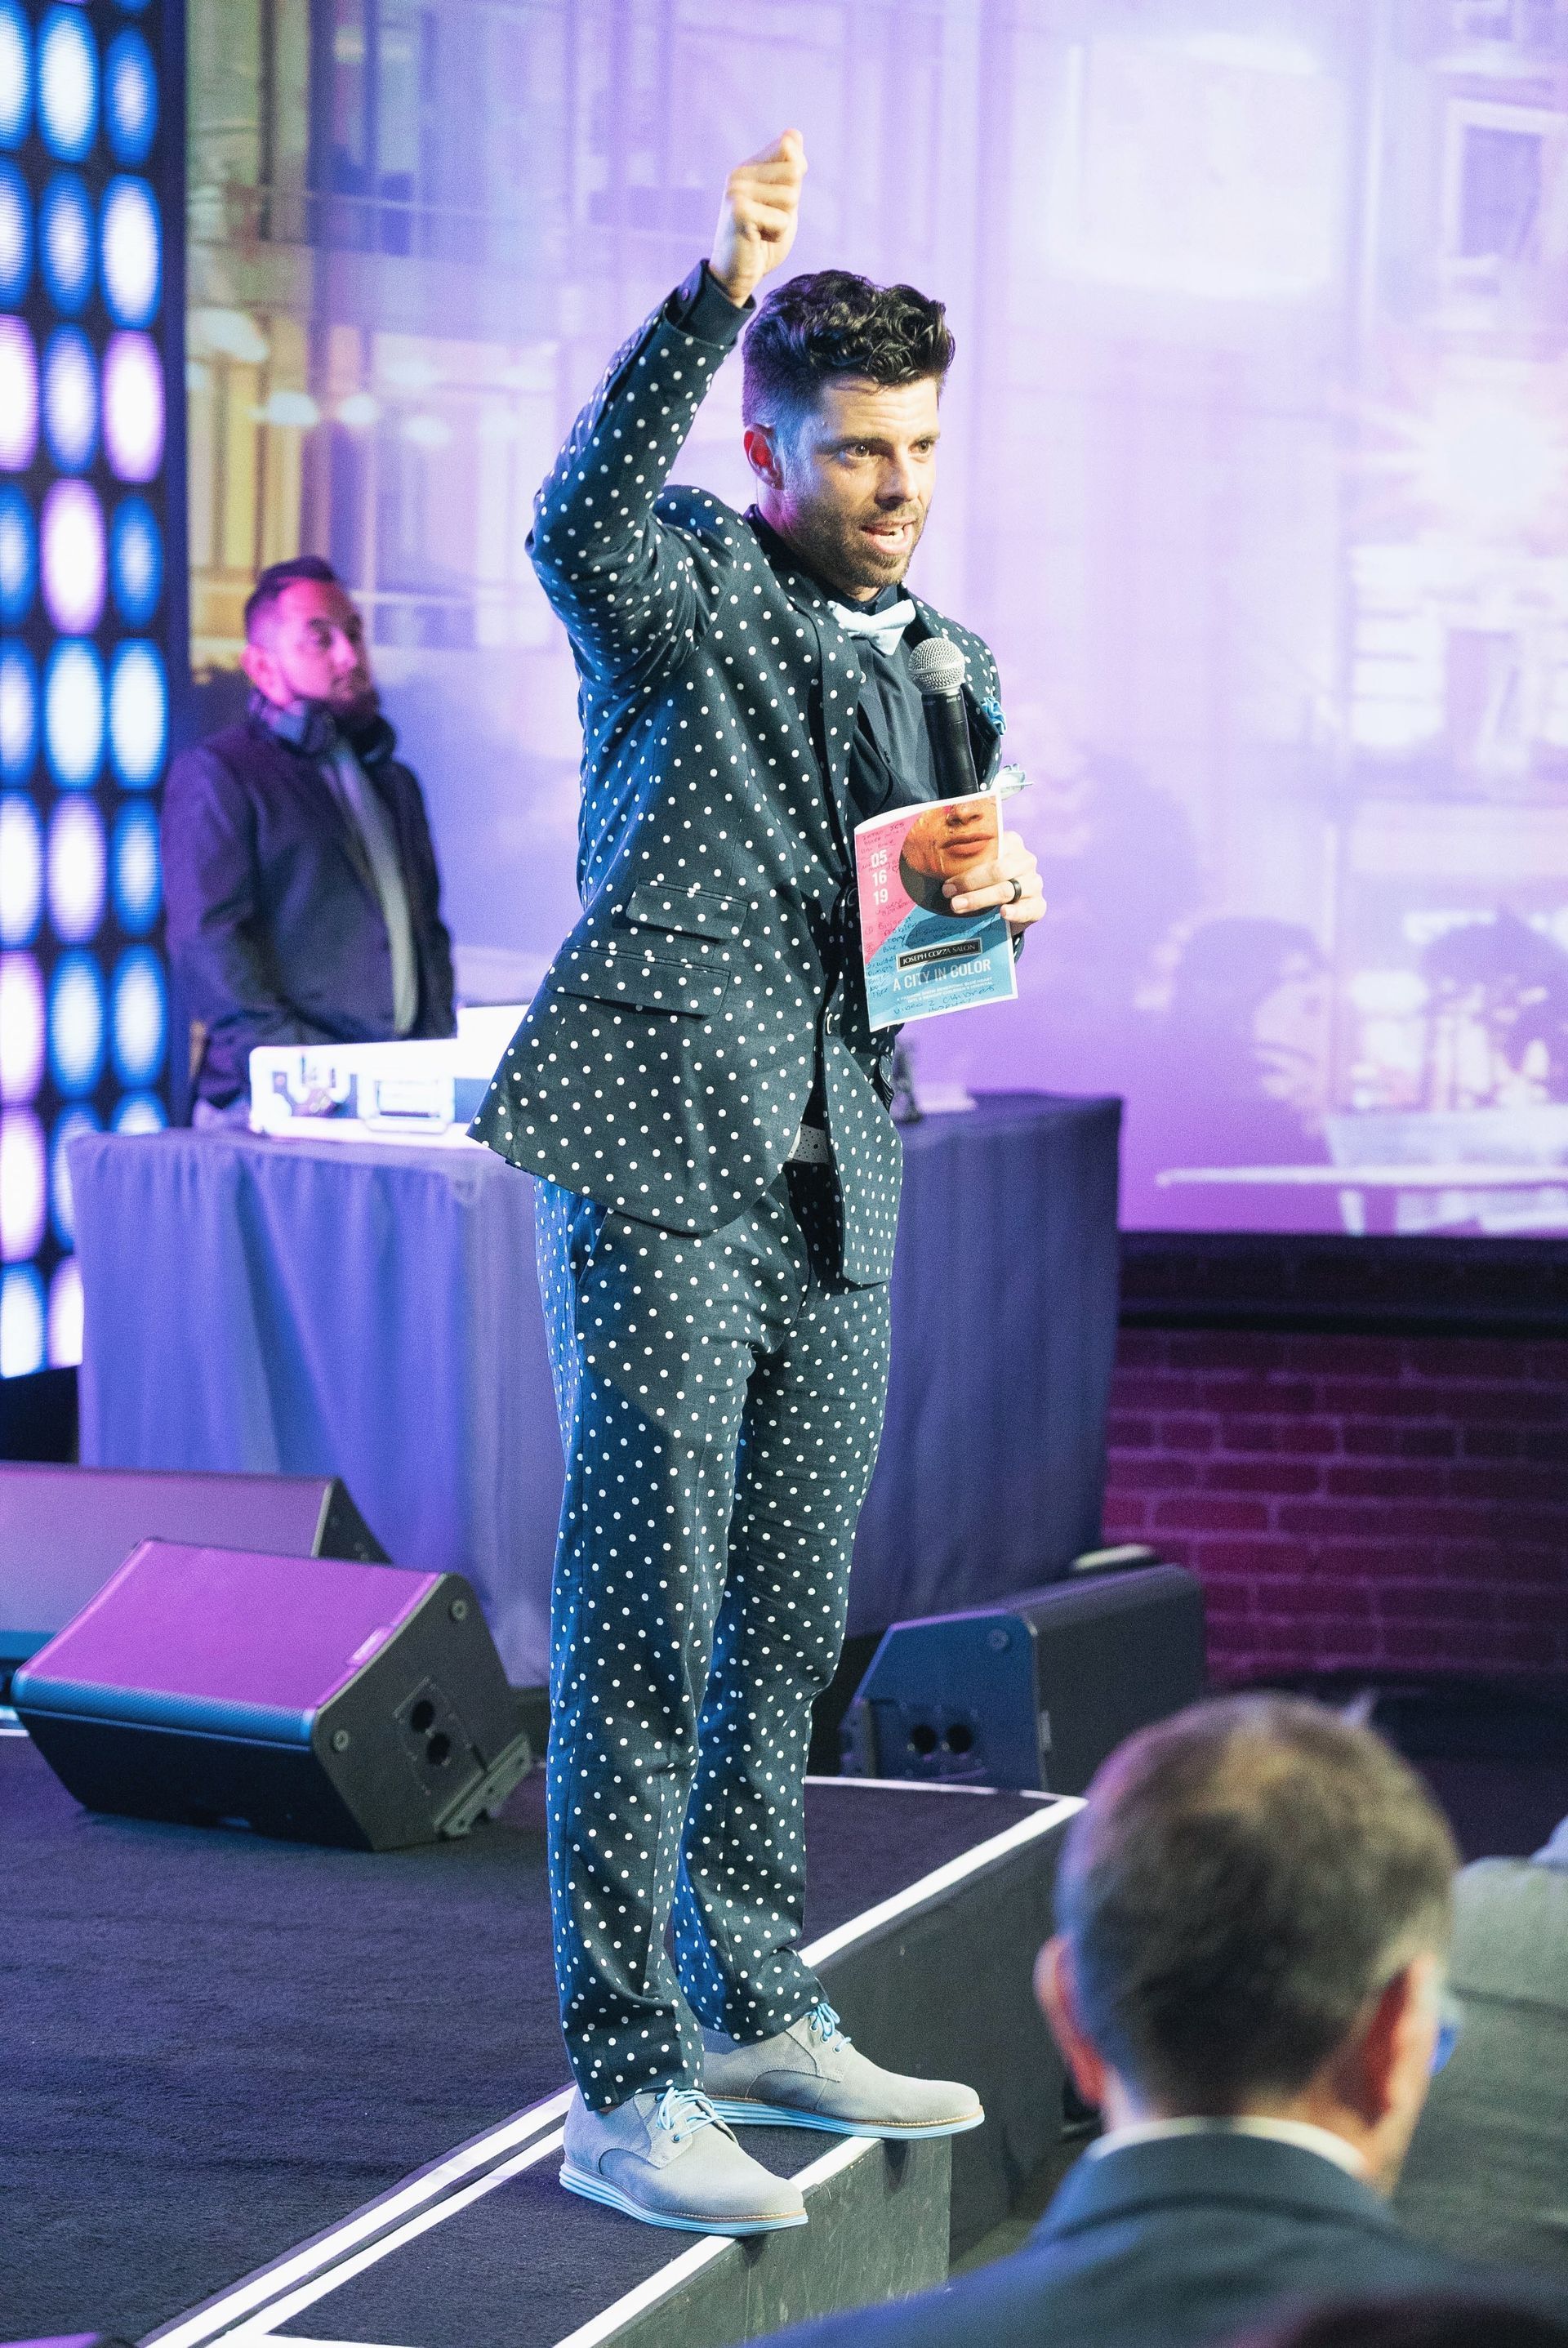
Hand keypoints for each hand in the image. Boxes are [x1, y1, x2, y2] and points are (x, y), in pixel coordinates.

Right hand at [709, 130, 806, 307]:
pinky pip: (782, 219)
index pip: (790, 146)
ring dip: (783, 221)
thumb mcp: (784, 202)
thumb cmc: (763, 241)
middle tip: (768, 221)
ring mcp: (736, 191)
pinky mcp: (739, 211)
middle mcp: (739, 173)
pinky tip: (758, 239)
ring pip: (790, 196)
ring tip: (763, 230)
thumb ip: (791, 170)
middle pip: (794, 172)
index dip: (796, 177)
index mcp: (749, 166)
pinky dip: (777, 235)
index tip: (776, 201)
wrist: (738, 276)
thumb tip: (794, 133)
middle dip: (791, 203)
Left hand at [943, 828, 1045, 931]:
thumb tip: (930, 863)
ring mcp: (1034, 883)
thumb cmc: (985, 880)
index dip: (967, 867)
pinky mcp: (1039, 904)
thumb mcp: (977, 865)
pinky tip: (1003, 913)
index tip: (947, 880)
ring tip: (958, 906)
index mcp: (1011, 843)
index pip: (991, 851)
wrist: (1008, 904)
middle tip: (948, 894)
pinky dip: (1015, 912)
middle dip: (970, 884)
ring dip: (980, 899)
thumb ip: (964, 861)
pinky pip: (1028, 908)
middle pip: (998, 871)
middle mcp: (1026, 861)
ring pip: (1007, 890)